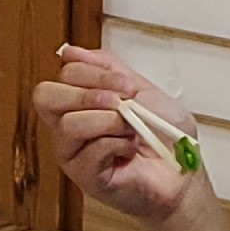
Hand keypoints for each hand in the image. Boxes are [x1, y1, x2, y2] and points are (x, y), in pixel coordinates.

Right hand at [34, 45, 218, 229]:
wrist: (184, 172)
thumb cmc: (164, 134)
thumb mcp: (140, 89)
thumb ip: (107, 68)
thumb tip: (69, 52)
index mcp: (80, 103)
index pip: (66, 75)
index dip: (95, 72)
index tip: (127, 84)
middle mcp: (69, 128)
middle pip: (45, 97)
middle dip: (86, 94)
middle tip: (118, 103)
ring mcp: (74, 154)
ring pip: (69, 125)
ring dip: (108, 122)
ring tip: (131, 130)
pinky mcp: (86, 179)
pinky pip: (89, 152)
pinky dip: (117, 145)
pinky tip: (131, 150)